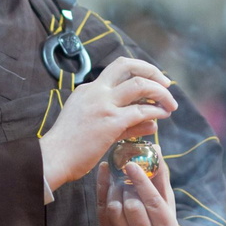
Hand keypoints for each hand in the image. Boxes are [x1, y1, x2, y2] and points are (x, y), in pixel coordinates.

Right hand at [39, 56, 176, 189]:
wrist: (53, 159)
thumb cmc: (70, 148)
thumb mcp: (95, 127)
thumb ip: (125, 123)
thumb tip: (151, 122)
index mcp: (88, 89)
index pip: (118, 71)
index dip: (139, 73)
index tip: (153, 83)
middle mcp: (96, 91)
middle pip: (127, 65)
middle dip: (152, 70)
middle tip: (166, 83)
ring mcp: (103, 104)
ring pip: (140, 84)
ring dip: (160, 92)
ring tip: (171, 104)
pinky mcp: (111, 121)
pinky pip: (141, 110)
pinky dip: (156, 110)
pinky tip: (163, 115)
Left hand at [96, 147, 177, 225]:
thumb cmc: (159, 224)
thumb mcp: (167, 206)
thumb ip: (160, 179)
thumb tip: (155, 149)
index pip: (153, 201)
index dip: (141, 181)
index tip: (130, 163)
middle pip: (132, 204)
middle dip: (128, 187)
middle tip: (127, 176)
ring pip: (115, 208)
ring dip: (115, 191)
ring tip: (121, 185)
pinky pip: (101, 211)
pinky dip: (103, 191)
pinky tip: (106, 177)